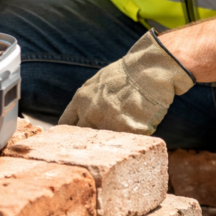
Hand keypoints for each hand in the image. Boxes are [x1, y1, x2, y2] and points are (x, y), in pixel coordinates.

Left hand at [58, 30, 194, 134]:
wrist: (150, 70)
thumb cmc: (127, 74)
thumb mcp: (98, 83)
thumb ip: (88, 100)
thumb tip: (84, 114)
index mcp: (80, 100)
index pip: (65, 125)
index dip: (72, 133)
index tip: (78, 139)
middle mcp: (90, 113)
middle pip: (81, 138)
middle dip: (89, 143)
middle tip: (99, 145)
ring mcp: (107, 124)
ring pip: (103, 144)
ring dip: (110, 145)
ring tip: (120, 139)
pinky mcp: (126, 131)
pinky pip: (125, 143)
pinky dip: (129, 142)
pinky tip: (134, 135)